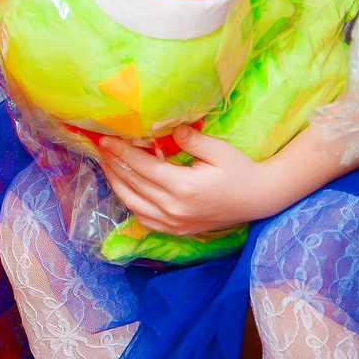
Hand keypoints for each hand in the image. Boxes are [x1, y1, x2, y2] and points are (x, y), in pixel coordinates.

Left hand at [94, 131, 279, 239]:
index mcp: (183, 188)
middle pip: (132, 185)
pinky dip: (130, 203)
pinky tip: (125, 187)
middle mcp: (174, 209)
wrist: (258, 199)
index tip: (104, 139)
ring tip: (107, 164)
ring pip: (133, 204)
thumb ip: (191, 139)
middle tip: (100, 147)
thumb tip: (169, 128)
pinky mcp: (177, 230)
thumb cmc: (239, 171)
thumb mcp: (218, 150)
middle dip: (113, 164)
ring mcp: (174, 223)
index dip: (120, 152)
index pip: (141, 168)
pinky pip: (144, 219)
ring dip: (116, 183)